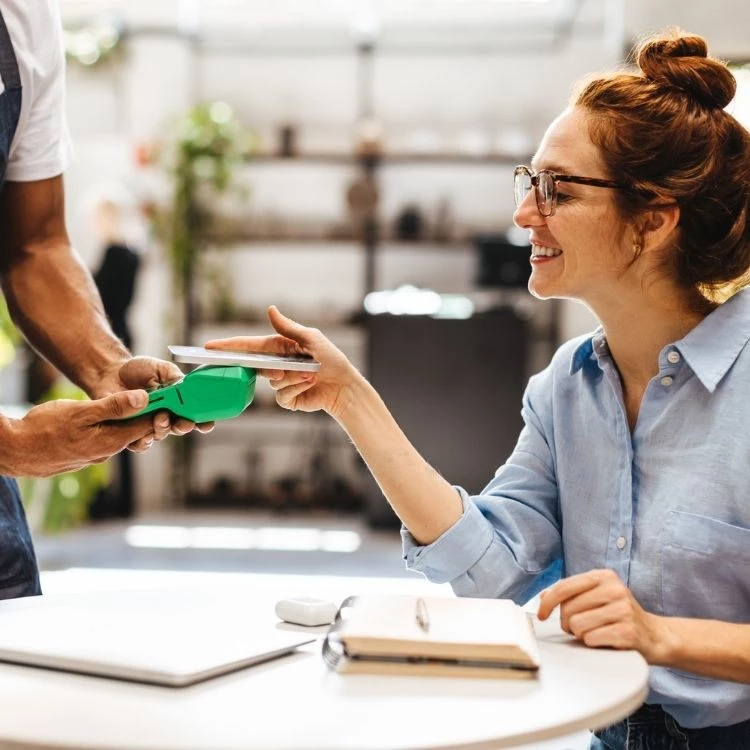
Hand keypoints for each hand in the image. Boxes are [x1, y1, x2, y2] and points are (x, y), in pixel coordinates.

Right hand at [4, 390, 161, 477]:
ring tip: (142, 401)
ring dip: (132, 420)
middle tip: (162, 395)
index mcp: (112, 441)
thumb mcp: (81, 411)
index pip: (148, 425)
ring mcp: (97, 454)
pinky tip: (113, 414)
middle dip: (151, 415)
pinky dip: (115, 426)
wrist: (14, 451)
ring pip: (122, 434)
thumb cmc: (44, 428)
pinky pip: (108, 438)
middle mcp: (109, 451)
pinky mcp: (86, 453)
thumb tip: (144, 399)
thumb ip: (113, 406)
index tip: (174, 396)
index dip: (162, 410)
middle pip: (138, 431)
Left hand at [96, 356, 214, 447]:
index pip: (195, 415)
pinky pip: (139, 444)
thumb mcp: (160, 368)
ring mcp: (148, 425)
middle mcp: (167, 416)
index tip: (206, 423)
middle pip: (180, 428)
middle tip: (182, 422)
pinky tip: (142, 435)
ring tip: (160, 420)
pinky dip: (142, 441)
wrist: (111, 373)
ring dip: (163, 430)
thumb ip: (174, 377)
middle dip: (183, 426)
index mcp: (178, 402)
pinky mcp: (130, 432)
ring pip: (161, 435)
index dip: (203, 421)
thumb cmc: (138, 370)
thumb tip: (185, 386)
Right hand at [205, 306, 360, 418]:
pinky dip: (297, 387)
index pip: (248, 345)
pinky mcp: (286, 398)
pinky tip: (310, 383)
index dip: (228, 346)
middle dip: (269, 368)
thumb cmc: (330, 358)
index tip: (209, 346)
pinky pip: (282, 394)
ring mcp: (280, 382)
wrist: (343, 385)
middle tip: (282, 369)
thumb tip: (270, 310)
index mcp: (279, 347)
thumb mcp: (310, 338)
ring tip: (311, 374)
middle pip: (255, 366)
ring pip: (272, 381)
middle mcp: (276, 364)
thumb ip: (288, 327)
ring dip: (293, 377)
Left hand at [537, 568, 666, 662]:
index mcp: (603, 576)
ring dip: (582, 635)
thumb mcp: (596, 597)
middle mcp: (614, 589)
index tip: (541, 615)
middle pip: (568, 609)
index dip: (547, 602)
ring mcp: (623, 609)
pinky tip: (606, 641)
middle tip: (583, 628)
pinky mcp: (628, 631)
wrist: (656, 636)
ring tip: (597, 633)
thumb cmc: (619, 616)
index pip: (564, 587)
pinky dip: (594, 643)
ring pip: (577, 625)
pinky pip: (591, 639)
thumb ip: (571, 594)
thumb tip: (542, 597)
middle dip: (568, 623)